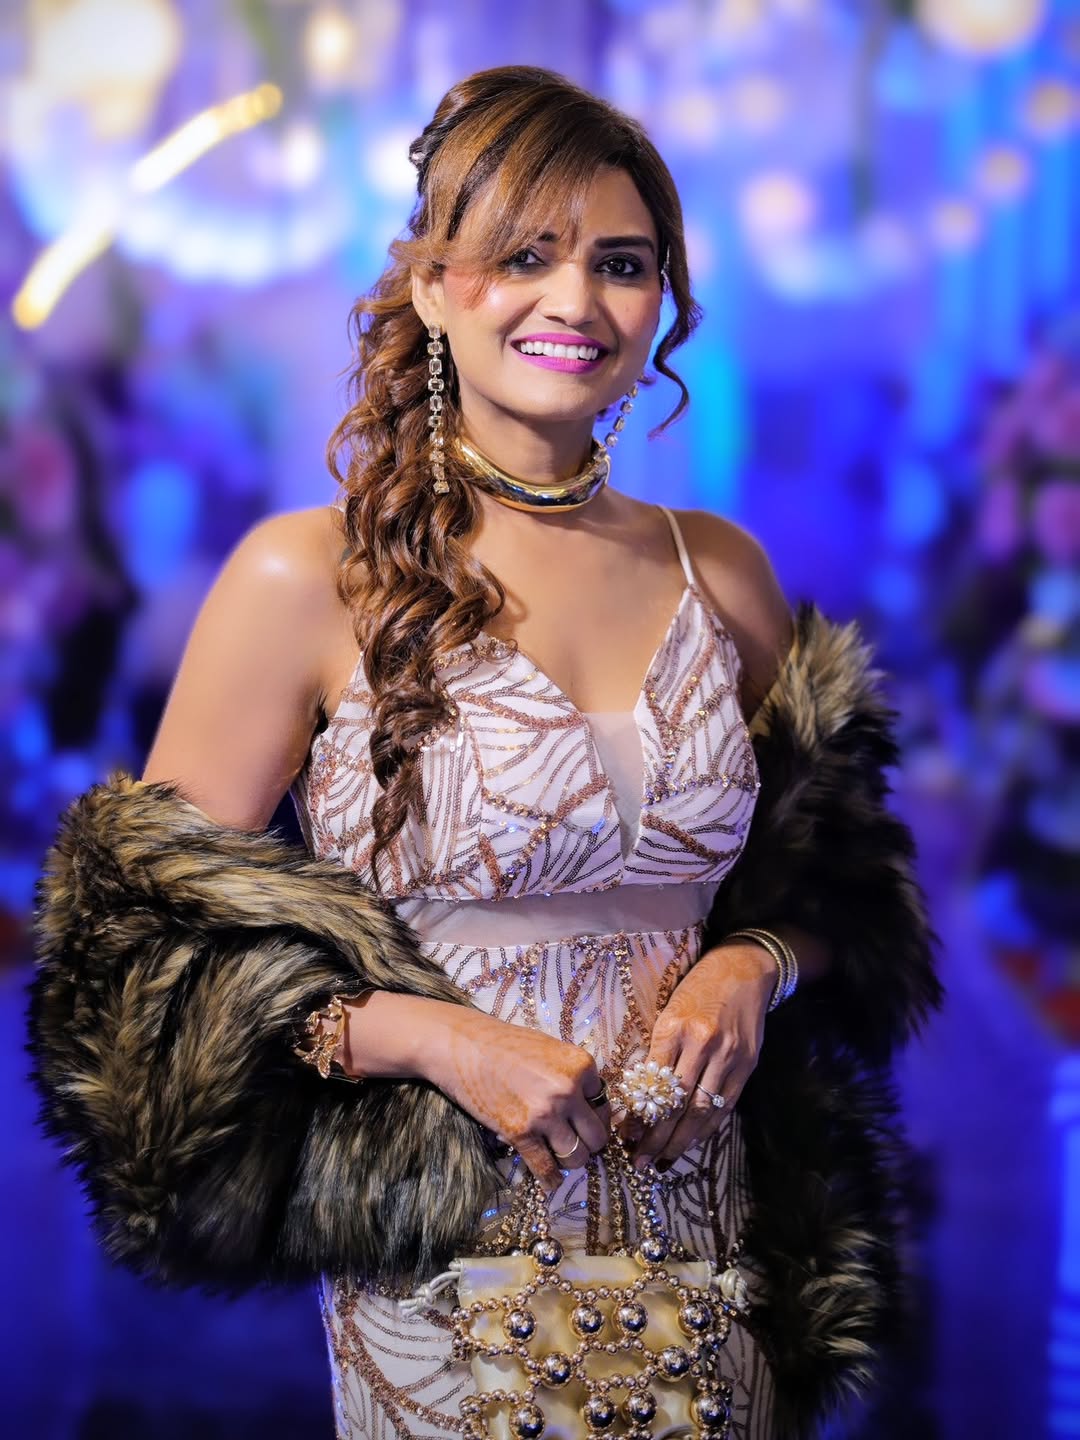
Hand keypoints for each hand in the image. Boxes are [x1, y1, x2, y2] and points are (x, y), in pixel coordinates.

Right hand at [419, 1005, 611, 1190]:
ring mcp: (545, 1113)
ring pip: (577, 1156)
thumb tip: (588, 1106)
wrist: (463, 1046)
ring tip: (561, 1158)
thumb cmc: (505, 1044)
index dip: (594, 1116)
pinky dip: (550, 1179)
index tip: (584, 1123)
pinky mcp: (520, 1133)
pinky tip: (551, 1182)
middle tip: (577, 1144)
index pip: (604, 1105)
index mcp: (581, 1065)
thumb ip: (572, 1076)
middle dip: (589, 1144)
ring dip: (570, 1161)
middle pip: (597, 1137)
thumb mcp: (550, 1050)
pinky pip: (545, 1168)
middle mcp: (569, 1089)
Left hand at [621, 942, 774, 1170]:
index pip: (652, 1082)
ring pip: (700, 1111)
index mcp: (674, 1027)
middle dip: (655, 1137)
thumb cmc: (697, 988)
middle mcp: (701, 1044)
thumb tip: (639, 1093)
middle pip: (675, 1103)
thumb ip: (658, 1049)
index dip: (638, 1114)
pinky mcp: (746, 1065)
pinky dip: (706, 1128)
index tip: (624, 1135)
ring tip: (662, 1162)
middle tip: (638, 1161)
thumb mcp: (668, 1010)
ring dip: (680, 1141)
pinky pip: (724, 1105)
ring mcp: (727, 1057)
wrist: (743, 970)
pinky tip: (692, 1143)